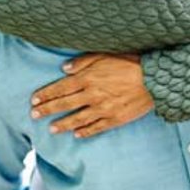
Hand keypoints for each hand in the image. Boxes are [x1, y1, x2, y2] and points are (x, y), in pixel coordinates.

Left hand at [30, 54, 153, 137]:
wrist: (155, 79)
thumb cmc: (132, 63)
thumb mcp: (106, 54)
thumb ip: (84, 61)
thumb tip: (64, 68)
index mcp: (88, 78)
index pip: (61, 87)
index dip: (46, 94)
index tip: (34, 100)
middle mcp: (92, 95)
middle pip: (64, 104)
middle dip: (47, 109)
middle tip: (34, 115)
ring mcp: (103, 109)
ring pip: (77, 119)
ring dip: (62, 124)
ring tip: (51, 129)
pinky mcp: (114, 118)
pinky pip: (96, 127)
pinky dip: (85, 132)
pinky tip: (77, 135)